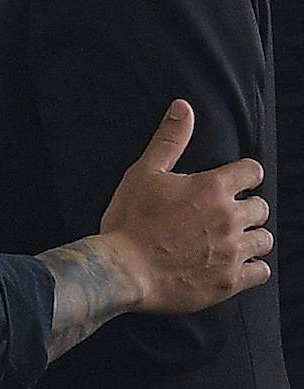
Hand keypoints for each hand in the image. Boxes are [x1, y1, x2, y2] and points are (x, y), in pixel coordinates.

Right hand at [100, 98, 270, 313]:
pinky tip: (233, 263)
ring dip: (251, 237)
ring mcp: (233, 251)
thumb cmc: (130, 219)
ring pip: (264, 240)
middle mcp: (230, 218)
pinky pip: (261, 271)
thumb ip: (170, 140)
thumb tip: (183, 108)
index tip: (235, 180)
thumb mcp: (144, 172)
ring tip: (230, 239)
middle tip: (225, 213)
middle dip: (247, 207)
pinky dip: (251, 267)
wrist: (124, 269)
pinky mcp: (231, 281)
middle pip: (261, 207)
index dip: (244, 174)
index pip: (252, 171)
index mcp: (212, 187)